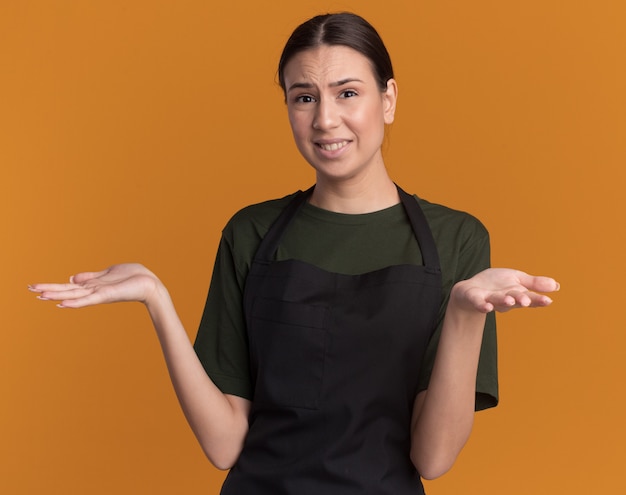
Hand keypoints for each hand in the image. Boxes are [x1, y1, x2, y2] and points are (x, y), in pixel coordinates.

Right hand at [28, 263, 161, 307]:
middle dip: (49, 290)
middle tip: (30, 290)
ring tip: (41, 296)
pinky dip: (77, 302)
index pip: (69, 286)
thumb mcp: (108, 273)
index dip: (53, 286)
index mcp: (93, 284)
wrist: (150, 285)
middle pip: (67, 290)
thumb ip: (90, 276)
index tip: (36, 287)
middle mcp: (93, 290)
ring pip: (75, 295)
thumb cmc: (133, 278)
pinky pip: (89, 299)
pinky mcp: (107, 295)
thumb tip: (72, 277)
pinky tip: (64, 304)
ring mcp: (99, 293)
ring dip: (58, 295)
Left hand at [451, 268, 558, 313]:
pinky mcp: (476, 299)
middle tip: (527, 300)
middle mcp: (505, 300)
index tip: (548, 301)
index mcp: (517, 294)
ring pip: (499, 301)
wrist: (470, 290)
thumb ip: (534, 283)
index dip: (537, 300)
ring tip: (510, 300)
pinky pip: (479, 303)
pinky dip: (483, 306)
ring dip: (504, 301)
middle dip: (522, 300)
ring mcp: (490, 300)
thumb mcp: (517, 279)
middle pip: (515, 299)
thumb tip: (557, 286)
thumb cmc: (496, 285)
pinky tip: (487, 307)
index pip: (529, 297)